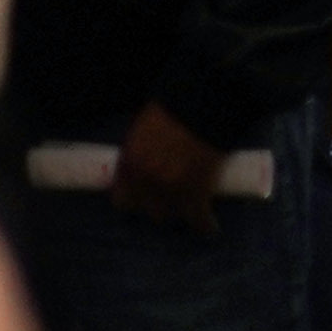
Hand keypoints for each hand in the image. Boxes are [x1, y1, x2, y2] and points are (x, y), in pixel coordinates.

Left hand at [113, 103, 225, 231]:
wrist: (208, 102)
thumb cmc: (176, 108)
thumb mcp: (146, 128)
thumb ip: (142, 151)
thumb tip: (146, 164)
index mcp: (131, 164)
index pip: (121, 200)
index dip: (133, 200)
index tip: (141, 198)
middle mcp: (146, 182)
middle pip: (148, 211)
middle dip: (158, 205)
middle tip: (170, 199)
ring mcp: (172, 190)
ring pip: (171, 216)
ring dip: (179, 212)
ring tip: (189, 209)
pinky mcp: (198, 194)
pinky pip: (199, 220)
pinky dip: (205, 225)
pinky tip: (210, 228)